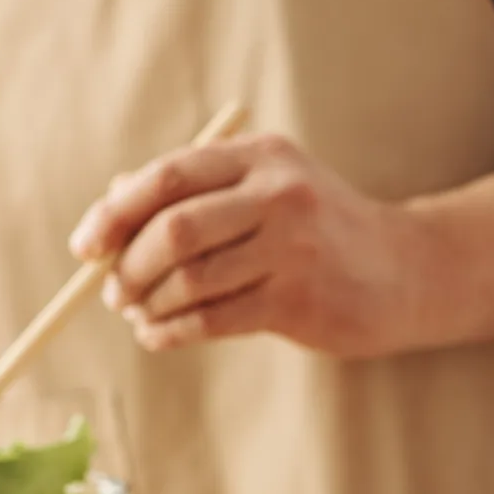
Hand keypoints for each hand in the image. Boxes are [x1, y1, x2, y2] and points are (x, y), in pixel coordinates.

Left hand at [68, 133, 422, 357]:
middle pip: (173, 229)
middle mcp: (279, 194)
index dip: (114, 213)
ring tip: (139, 315)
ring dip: (149, 305)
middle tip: (114, 291)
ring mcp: (293, 248)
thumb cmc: (322, 230)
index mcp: (261, 156)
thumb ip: (197, 189)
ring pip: (190, 279)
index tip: (85, 246)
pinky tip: (160, 336)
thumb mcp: (268, 188)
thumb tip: (110, 203)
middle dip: (128, 266)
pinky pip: (212, 319)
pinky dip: (172, 332)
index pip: (167, 177)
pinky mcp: (300, 300)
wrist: (408, 271)